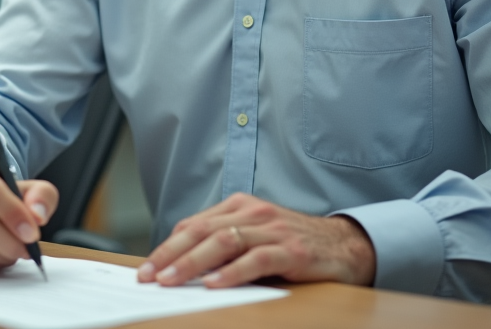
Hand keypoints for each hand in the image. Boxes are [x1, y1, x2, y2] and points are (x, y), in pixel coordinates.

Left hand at [137, 193, 374, 288]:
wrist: (344, 246)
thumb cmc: (292, 245)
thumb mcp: (253, 237)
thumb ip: (222, 245)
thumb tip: (179, 266)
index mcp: (238, 206)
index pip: (193, 225)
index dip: (167, 247)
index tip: (146, 269)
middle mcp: (252, 213)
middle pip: (202, 231)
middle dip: (170, 254)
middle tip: (149, 277)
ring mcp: (272, 229)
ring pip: (223, 242)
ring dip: (193, 263)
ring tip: (172, 281)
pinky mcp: (291, 250)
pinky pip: (256, 259)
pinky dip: (232, 272)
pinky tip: (215, 285)